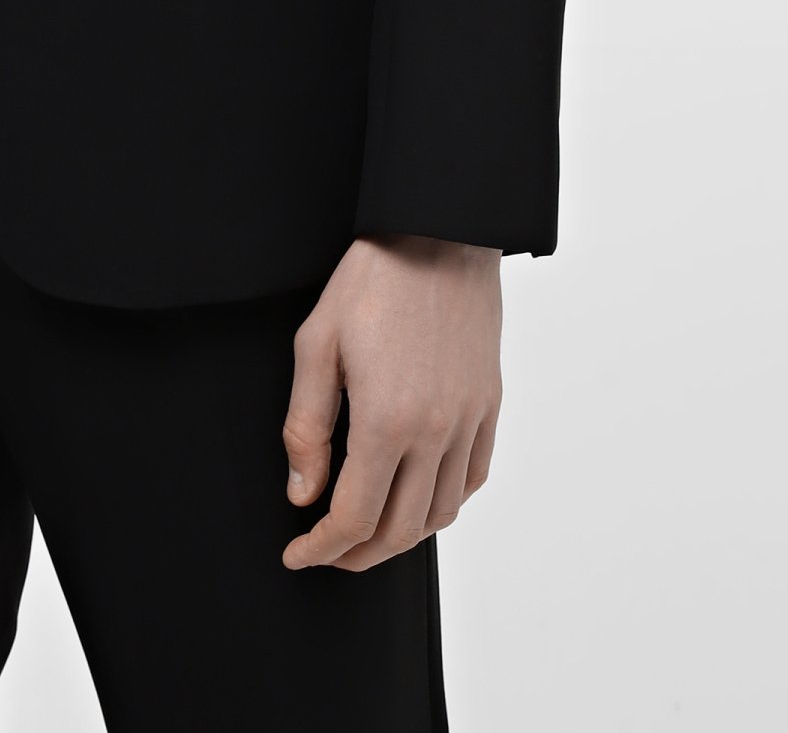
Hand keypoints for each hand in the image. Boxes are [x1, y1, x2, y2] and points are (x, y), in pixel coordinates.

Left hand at [281, 233, 501, 572]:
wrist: (438, 232)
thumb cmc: (373, 279)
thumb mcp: (317, 344)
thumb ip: (306, 427)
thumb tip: (302, 494)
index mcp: (387, 421)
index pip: (354, 517)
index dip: (321, 548)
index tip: (298, 554)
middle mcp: (436, 432)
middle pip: (399, 530)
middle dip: (356, 555)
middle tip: (326, 552)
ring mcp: (469, 420)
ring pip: (440, 514)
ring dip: (401, 537)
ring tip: (368, 533)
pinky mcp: (488, 404)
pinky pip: (474, 477)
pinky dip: (445, 504)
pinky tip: (419, 497)